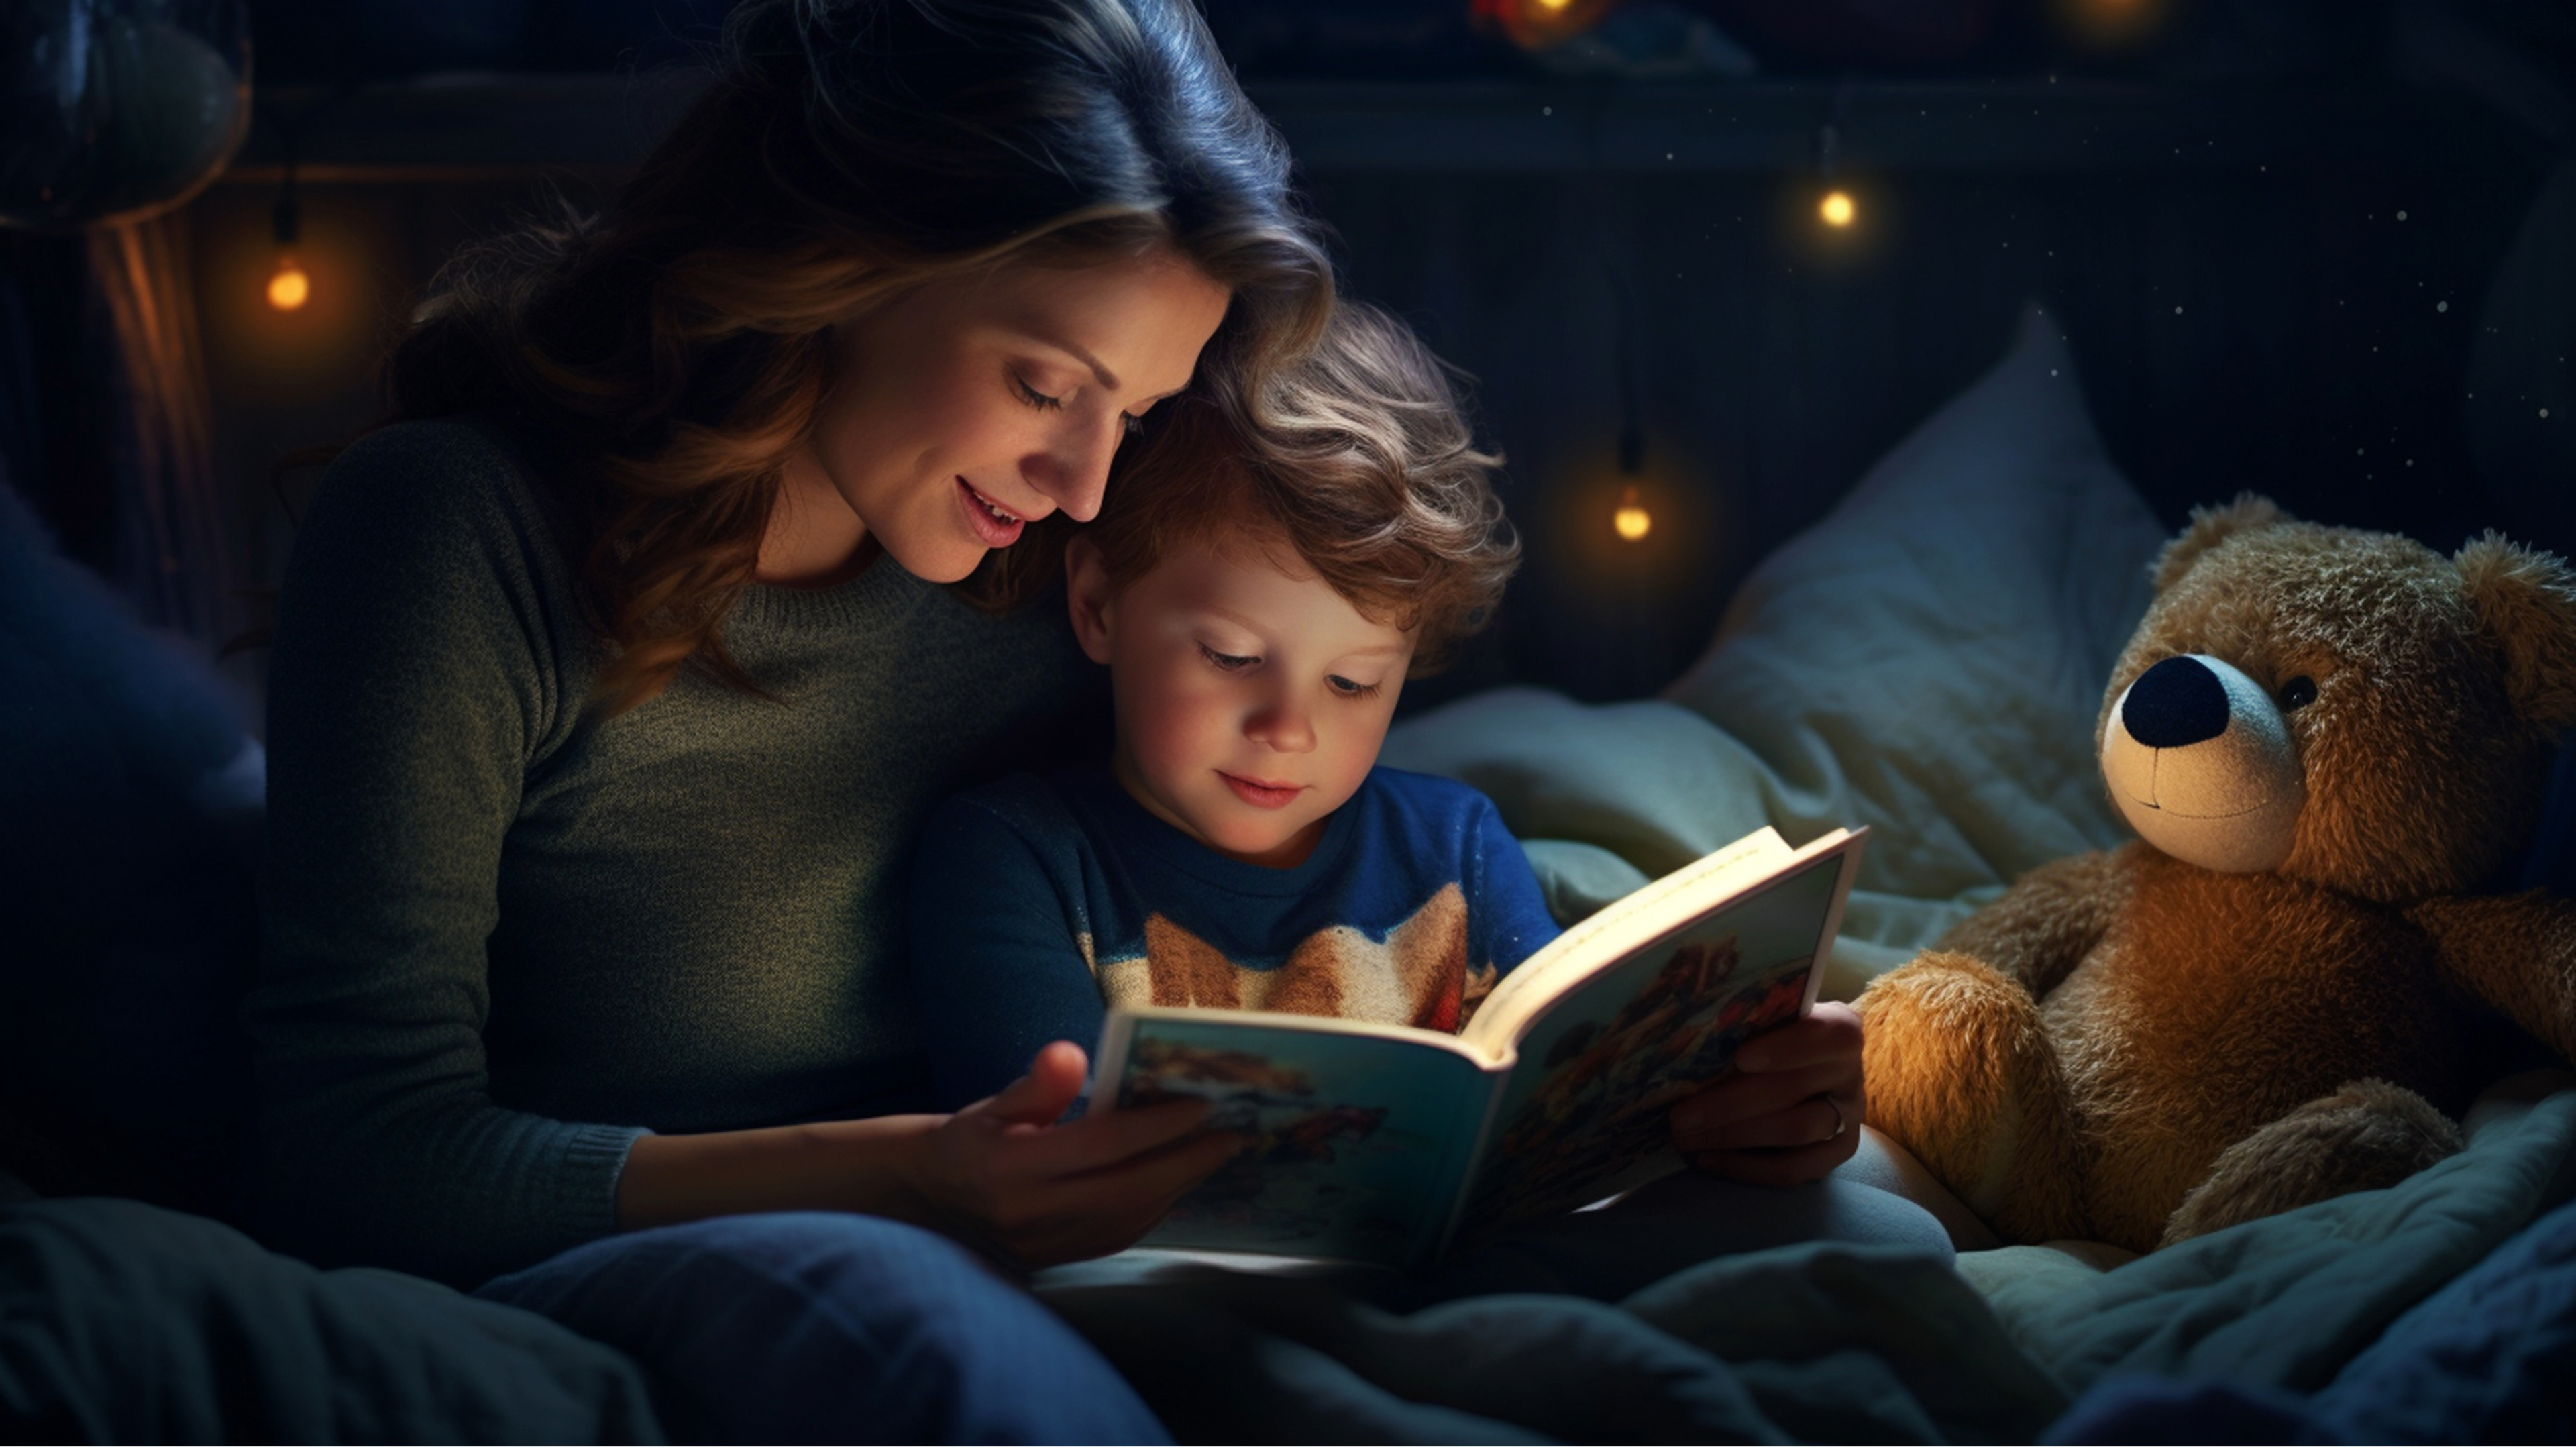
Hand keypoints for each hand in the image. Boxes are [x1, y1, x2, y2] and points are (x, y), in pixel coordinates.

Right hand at [899, 1041, 1243, 1269]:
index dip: (1155, 1125)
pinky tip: (1176, 1184)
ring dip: (1177, 1186)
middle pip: (1126, 1188)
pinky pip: (1118, 1238)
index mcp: (1008, 1167)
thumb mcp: (992, 1104)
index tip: (1200, 1104)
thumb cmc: (967, 1141)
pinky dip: (1155, 1209)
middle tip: (1230, 1135)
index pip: (1100, 1145)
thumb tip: (1072, 1053)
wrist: (927, 1200)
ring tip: (1212, 1155)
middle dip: (1186, 1161)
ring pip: (1128, 1218)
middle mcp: (1028, 1214)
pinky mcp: (1055, 1261)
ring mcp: (1043, 1245)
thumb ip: (1035, 1084)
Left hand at [1667, 1000, 1864, 1186]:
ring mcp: (1847, 1117)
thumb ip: (1744, 1020)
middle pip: (1796, 1089)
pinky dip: (1746, 1167)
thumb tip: (1687, 1028)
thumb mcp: (1766, 1020)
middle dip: (1731, 1104)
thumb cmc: (1770, 1036)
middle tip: (1680, 1115)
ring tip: (1685, 1137)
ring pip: (1796, 1131)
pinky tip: (1706, 1158)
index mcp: (1839, 1028)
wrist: (1801, 1071)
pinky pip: (1794, 1169)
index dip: (1786, 1048)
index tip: (1740, 1057)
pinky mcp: (1835, 1154)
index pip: (1827, 1035)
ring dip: (1734, 1136)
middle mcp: (1850, 1073)